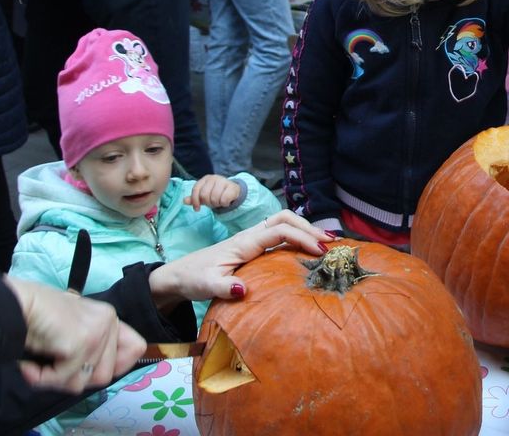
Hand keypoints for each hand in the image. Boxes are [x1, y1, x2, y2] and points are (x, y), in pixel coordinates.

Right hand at [3, 275, 145, 392]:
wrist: (13, 305)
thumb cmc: (36, 316)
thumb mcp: (72, 328)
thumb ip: (92, 344)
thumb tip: (106, 373)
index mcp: (109, 317)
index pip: (136, 348)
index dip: (117, 366)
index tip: (88, 368)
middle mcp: (108, 321)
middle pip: (106, 375)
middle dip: (74, 377)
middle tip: (52, 366)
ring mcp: (97, 331)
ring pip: (84, 381)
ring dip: (56, 380)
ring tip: (39, 364)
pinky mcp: (81, 342)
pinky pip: (65, 379)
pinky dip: (42, 378)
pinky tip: (30, 365)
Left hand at [148, 210, 333, 307]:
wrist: (178, 275)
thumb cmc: (193, 278)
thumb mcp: (206, 286)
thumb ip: (224, 287)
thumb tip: (243, 289)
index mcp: (244, 242)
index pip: (279, 230)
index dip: (301, 237)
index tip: (320, 251)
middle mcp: (250, 236)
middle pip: (284, 218)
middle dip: (308, 227)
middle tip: (330, 243)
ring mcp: (251, 240)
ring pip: (282, 223)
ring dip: (304, 229)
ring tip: (325, 243)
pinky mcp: (252, 247)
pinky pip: (279, 234)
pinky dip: (296, 236)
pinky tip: (306, 249)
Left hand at [184, 175, 241, 210]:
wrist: (232, 191)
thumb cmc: (215, 193)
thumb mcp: (203, 196)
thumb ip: (194, 198)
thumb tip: (184, 201)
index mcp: (205, 179)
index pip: (196, 190)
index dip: (195, 201)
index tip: (197, 209)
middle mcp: (214, 178)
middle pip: (204, 195)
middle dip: (208, 203)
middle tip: (212, 203)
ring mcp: (223, 181)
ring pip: (214, 198)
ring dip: (216, 204)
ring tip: (219, 202)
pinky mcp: (232, 186)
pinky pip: (224, 199)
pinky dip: (224, 204)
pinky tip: (226, 202)